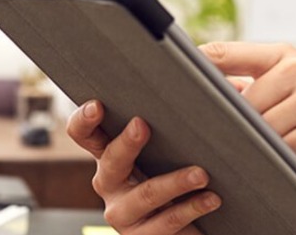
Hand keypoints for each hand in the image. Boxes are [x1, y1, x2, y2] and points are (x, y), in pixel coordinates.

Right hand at [67, 100, 219, 234]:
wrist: (198, 226)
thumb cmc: (184, 174)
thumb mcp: (172, 147)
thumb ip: (174, 119)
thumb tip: (205, 75)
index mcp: (109, 154)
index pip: (84, 134)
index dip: (84, 119)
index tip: (98, 105)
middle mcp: (109, 183)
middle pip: (110, 162)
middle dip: (127, 143)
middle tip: (143, 125)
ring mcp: (123, 213)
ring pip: (145, 195)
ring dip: (174, 182)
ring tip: (202, 173)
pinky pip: (165, 223)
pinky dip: (191, 208)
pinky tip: (211, 198)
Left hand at [199, 42, 295, 199]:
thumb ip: (258, 87)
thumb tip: (207, 94)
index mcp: (283, 55)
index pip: (222, 54)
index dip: (190, 68)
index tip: (163, 82)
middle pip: (236, 100)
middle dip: (226, 124)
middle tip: (210, 140)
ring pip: (258, 127)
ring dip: (252, 146)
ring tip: (249, 154)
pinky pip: (284, 148)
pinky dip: (277, 160)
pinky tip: (280, 163)